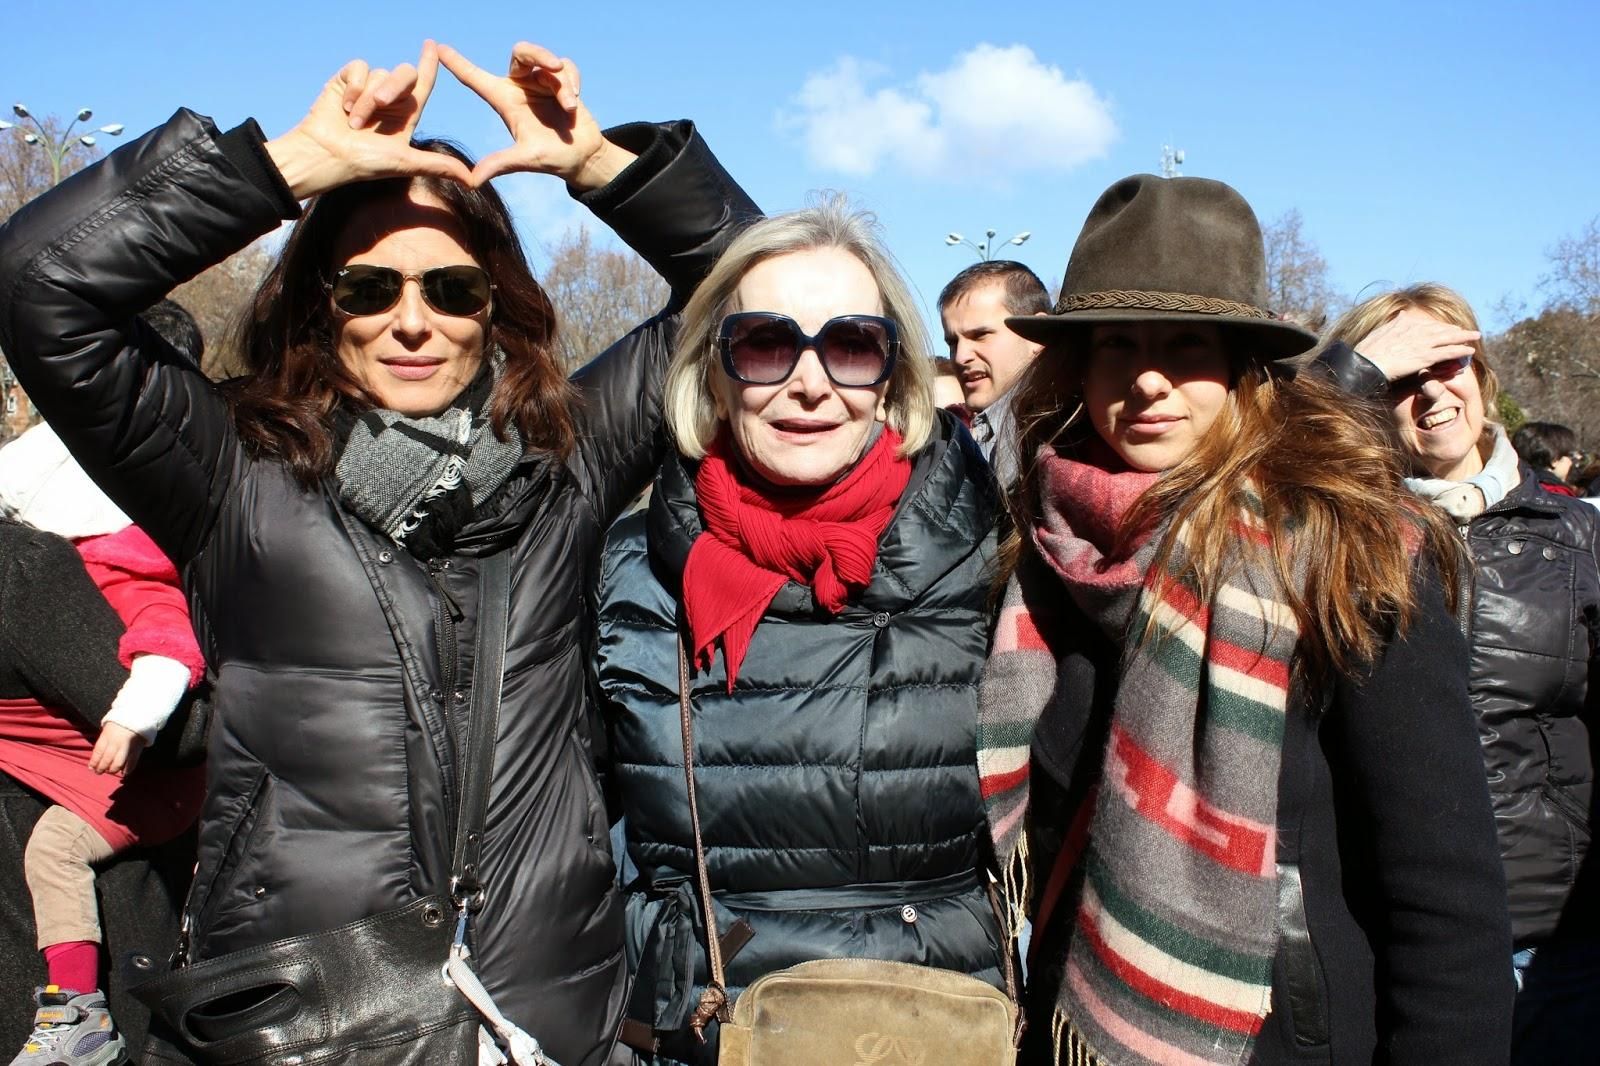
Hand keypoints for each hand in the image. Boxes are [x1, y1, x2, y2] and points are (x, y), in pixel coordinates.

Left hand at [89, 722, 145, 776]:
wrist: (138, 716)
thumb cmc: (120, 723)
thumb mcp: (107, 728)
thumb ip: (103, 741)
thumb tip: (97, 757)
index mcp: (107, 736)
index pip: (98, 752)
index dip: (94, 762)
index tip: (91, 768)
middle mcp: (115, 742)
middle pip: (106, 759)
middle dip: (101, 768)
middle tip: (99, 772)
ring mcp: (126, 746)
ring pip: (118, 763)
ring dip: (112, 770)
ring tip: (110, 771)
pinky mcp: (137, 749)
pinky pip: (132, 762)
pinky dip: (128, 769)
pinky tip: (123, 772)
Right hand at [266, 40, 470, 198]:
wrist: (327, 157)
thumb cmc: (365, 164)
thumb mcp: (406, 164)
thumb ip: (439, 166)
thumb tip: (474, 181)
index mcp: (406, 115)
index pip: (423, 84)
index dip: (429, 63)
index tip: (433, 45)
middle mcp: (389, 100)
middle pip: (404, 74)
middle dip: (392, 87)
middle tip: (379, 104)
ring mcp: (367, 89)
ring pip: (379, 74)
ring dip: (367, 99)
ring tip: (355, 122)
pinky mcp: (346, 81)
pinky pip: (359, 68)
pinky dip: (354, 87)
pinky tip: (344, 106)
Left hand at [439, 42, 634, 189]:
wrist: (583, 158)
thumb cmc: (552, 158)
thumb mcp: (524, 160)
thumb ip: (500, 164)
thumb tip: (472, 182)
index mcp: (505, 101)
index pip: (476, 78)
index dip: (458, 63)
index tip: (439, 48)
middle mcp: (521, 88)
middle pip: (521, 52)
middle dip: (538, 53)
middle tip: (553, 67)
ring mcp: (542, 84)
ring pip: (547, 60)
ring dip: (562, 82)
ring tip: (570, 106)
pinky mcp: (562, 83)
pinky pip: (566, 68)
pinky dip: (572, 83)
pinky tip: (574, 104)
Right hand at [1354, 308, 1480, 381]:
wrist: (1364, 363)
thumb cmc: (1366, 352)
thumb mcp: (1379, 332)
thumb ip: (1394, 323)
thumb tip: (1403, 314)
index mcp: (1403, 323)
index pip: (1426, 324)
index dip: (1439, 327)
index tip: (1448, 328)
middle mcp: (1415, 330)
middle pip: (1440, 328)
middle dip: (1455, 330)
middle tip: (1466, 331)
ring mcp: (1421, 343)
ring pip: (1447, 338)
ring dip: (1463, 337)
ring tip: (1475, 336)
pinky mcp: (1424, 356)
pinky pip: (1447, 352)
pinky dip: (1459, 350)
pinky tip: (1470, 350)